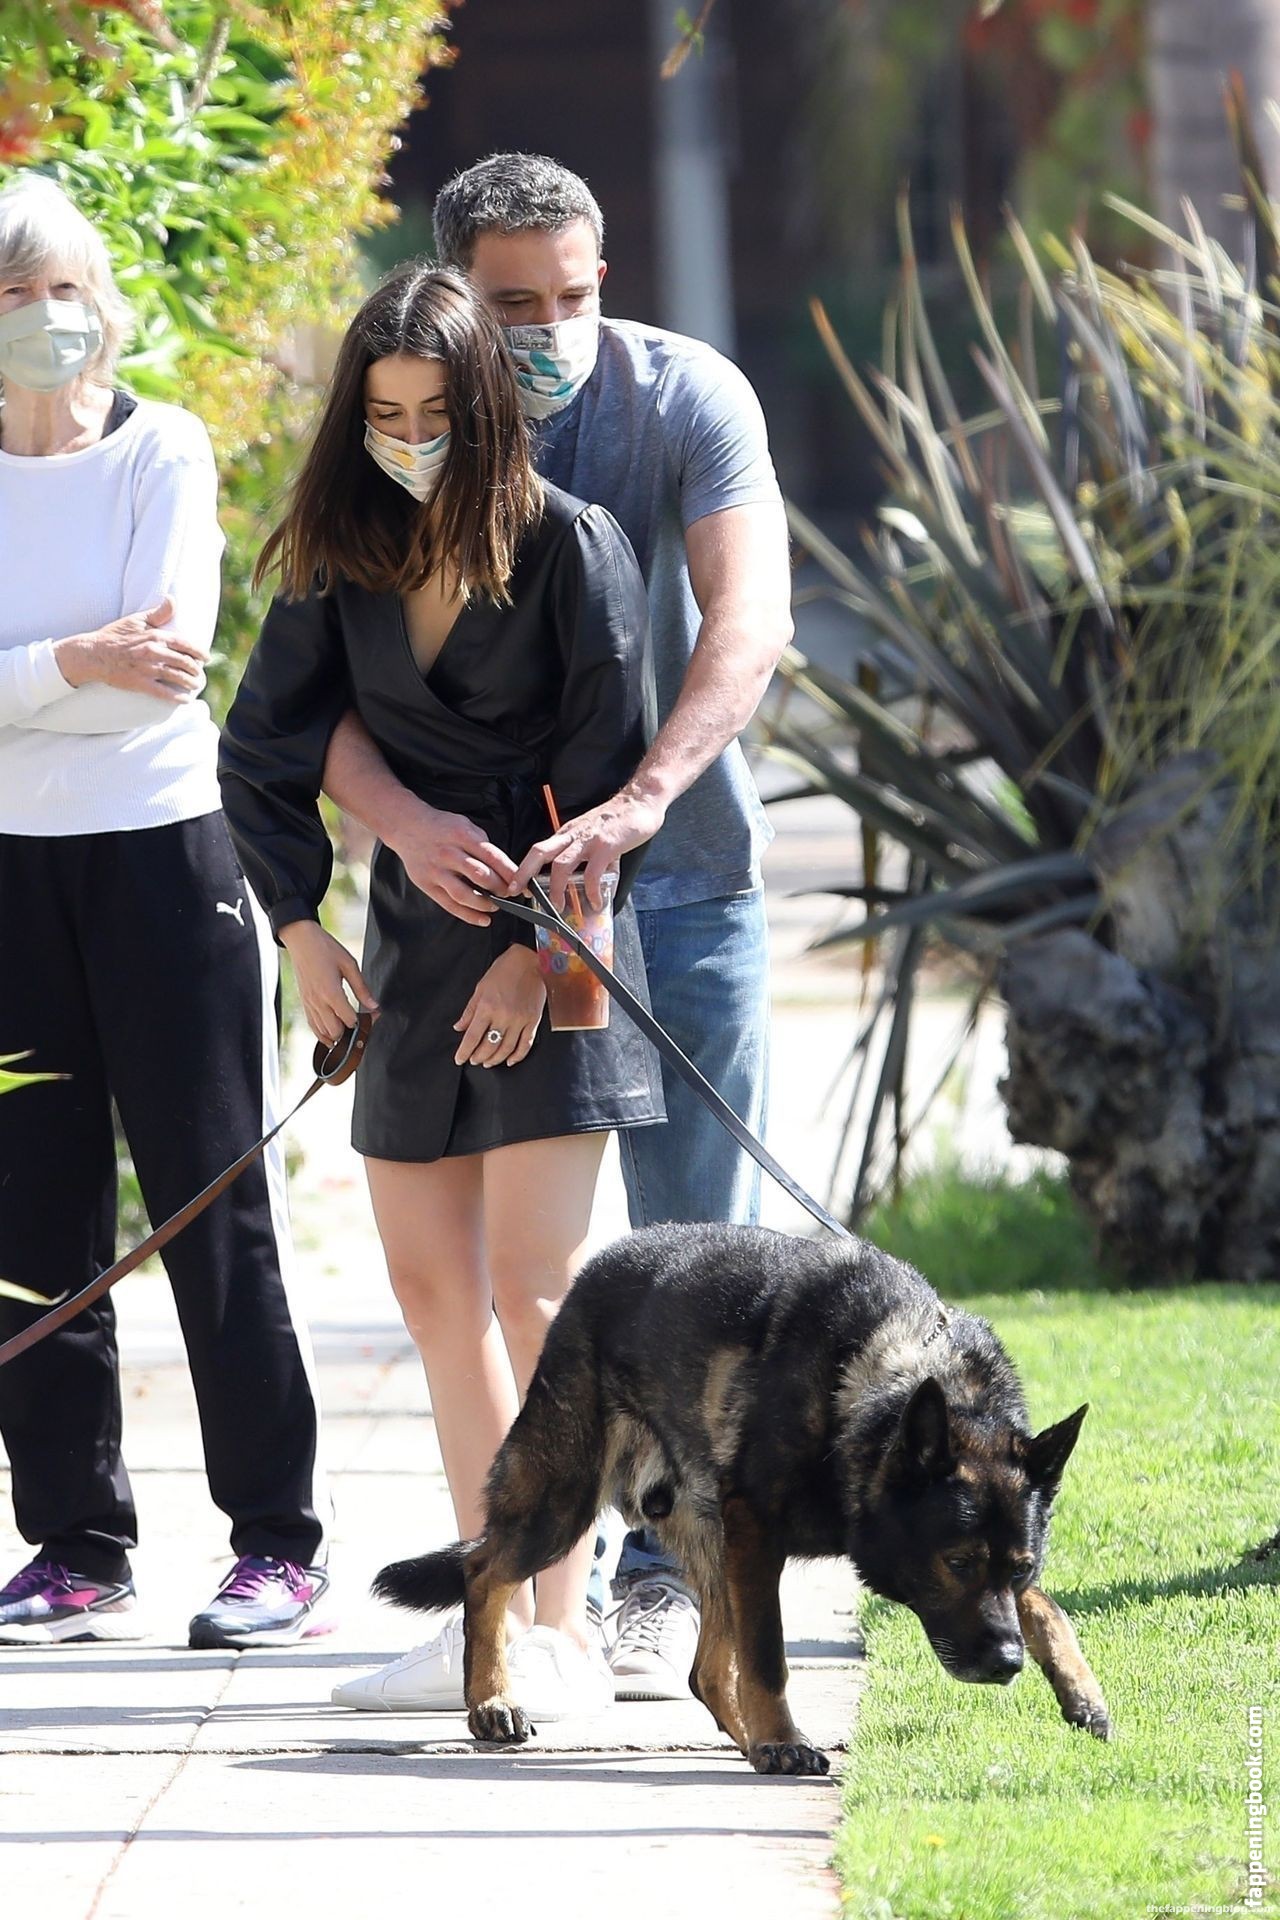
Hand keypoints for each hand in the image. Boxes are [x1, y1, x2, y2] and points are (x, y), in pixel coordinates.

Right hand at [53, 597, 207, 702]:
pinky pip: (164, 692)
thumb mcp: (136, 620)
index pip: (185, 644)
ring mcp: (148, 668)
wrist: (93, 654)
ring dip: (191, 683)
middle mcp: (154, 652)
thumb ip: (157, 613)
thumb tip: (172, 599)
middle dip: (196, 670)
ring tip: (195, 685)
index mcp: (156, 636)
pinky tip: (185, 699)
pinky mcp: (140, 683)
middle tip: (200, 674)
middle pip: (185, 662)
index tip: (206, 658)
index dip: (199, 652)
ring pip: (178, 677)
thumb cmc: (114, 636)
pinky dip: (177, 697)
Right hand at [279, 919, 378, 1043]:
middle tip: (361, 1023)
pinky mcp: (304, 1003)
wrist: (301, 940)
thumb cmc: (325, 948)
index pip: (349, 1020)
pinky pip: (312, 1026)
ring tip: (349, 1028)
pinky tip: (332, 1034)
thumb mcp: (349, 964)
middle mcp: (318, 1002)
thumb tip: (374, 1005)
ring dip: (337, 1034)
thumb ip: (362, 988)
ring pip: (323, 1033)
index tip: (373, 1015)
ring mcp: (309, 1004)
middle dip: (350, 1032)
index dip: (363, 1021)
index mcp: (331, 992)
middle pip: (336, 1032)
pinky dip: (323, 1033)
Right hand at [386, 799, 519, 928]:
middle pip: (481, 876)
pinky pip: (449, 905)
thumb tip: (503, 867)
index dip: (511, 873)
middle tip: (510, 894)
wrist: (406, 826)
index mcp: (462, 836)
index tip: (523, 884)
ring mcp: (436, 871)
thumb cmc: (440, 826)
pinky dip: (468, 915)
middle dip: (500, 889)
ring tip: (496, 906)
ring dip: (485, 904)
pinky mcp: (426, 884)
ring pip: (464, 894)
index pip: (493, 857)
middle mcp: (449, 854)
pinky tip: (483, 920)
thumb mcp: (465, 825)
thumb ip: (482, 844)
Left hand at [453, 945, 544, 1067]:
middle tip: (474, 1060)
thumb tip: (459, 1027)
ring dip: (495, 1059)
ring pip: (506, 1049)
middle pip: (489, 1046)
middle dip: (478, 1057)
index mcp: (487, 1007)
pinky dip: (517, 1056)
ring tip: (488, 1062)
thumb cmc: (504, 971)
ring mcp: (520, 1020)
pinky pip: (525, 1044)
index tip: (459, 1059)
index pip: (472, 1037)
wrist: (530, 961)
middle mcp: (503, 1016)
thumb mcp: (481, 988)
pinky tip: (509, 1061)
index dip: (464, 1052)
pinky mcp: (533, 1021)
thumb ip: (470, 1010)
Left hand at [508, 788, 664, 908]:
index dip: (525, 867)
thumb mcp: (593, 834)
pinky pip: (592, 874)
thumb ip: (587, 856)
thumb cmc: (618, 819)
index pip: (539, 849)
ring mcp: (588, 840)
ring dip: (556, 889)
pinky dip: (591, 891)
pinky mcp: (606, 847)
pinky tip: (595, 902)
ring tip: (557, 908)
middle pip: (540, 852)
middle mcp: (573, 835)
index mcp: (567, 833)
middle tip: (516, 892)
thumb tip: (588, 881)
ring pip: (561, 865)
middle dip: (525, 873)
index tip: (517, 885)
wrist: (640, 800)